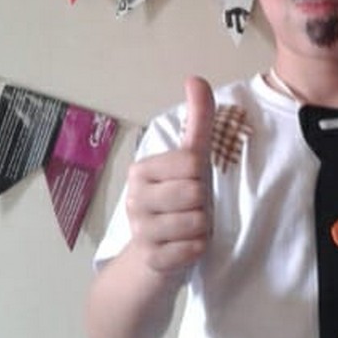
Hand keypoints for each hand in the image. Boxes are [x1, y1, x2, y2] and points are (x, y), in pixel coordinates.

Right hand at [126, 76, 214, 274]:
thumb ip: (197, 120)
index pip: (193, 163)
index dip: (202, 177)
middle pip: (196, 193)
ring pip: (196, 223)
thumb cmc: (177, 204)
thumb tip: (195, 78)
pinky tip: (183, 248)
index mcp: (141, 170)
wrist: (152, 259)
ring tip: (187, 230)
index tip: (190, 186)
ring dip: (202, 229)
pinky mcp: (151, 259)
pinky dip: (197, 250)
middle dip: (203, 205)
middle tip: (191, 211)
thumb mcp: (191, 161)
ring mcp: (139, 230)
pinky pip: (192, 250)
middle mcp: (134, 197)